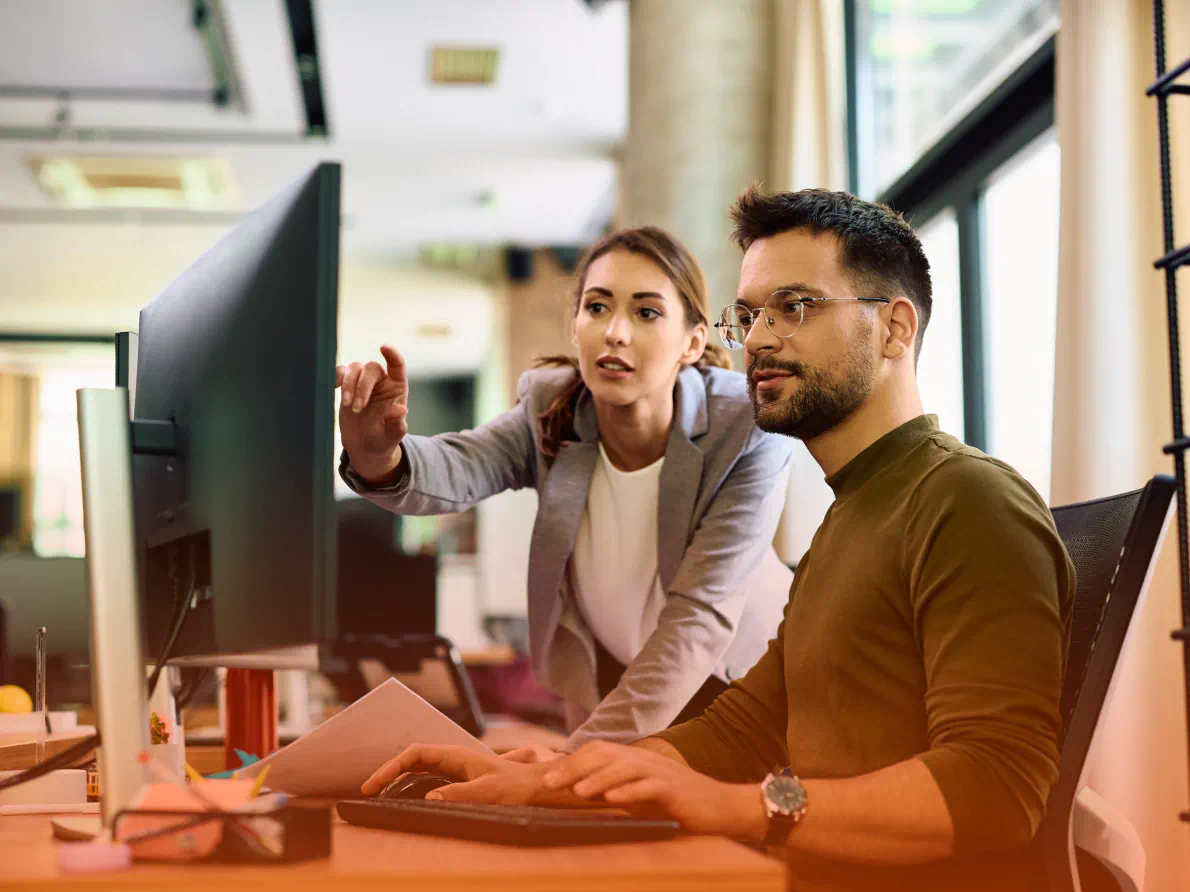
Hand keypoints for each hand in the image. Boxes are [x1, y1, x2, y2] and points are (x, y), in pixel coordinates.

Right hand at [336, 345, 409, 483]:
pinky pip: (340, 372)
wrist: (365, 448)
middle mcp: (381, 381)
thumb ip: (397, 423)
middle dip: (362, 386)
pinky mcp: (347, 387)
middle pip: (371, 368)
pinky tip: (334, 388)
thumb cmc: (383, 440)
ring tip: (348, 405)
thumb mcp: (393, 435)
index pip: (397, 365)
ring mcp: (362, 382)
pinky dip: (336, 377)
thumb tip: (401, 410)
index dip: (392, 354)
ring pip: (354, 368)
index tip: (383, 347)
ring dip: (349, 384)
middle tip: (357, 408)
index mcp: (397, 388)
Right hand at [362, 744, 553, 805]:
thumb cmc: (515, 787)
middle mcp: (452, 757)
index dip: (392, 766)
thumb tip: (429, 797)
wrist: (534, 786)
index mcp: (456, 755)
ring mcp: (454, 766)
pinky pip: (426, 776)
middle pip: (412, 758)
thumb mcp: (488, 792)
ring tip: (379, 793)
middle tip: (368, 791)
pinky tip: (402, 796)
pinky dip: (410, 783)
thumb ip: (460, 794)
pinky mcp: (457, 777)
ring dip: (397, 777)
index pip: (415, 754)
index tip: (374, 784)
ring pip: (417, 767)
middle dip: (388, 771)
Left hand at [542, 741, 766, 838]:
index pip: (597, 752)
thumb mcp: (640, 794)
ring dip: (598, 778)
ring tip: (577, 791)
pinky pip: (649, 786)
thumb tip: (580, 792)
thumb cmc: (676, 803)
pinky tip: (613, 799)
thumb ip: (615, 789)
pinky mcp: (675, 789)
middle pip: (604, 754)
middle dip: (574, 767)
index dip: (570, 762)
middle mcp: (644, 760)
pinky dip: (629, 791)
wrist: (721, 807)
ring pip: (623, 767)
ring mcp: (660, 772)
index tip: (547, 778)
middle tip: (550, 783)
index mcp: (634, 759)